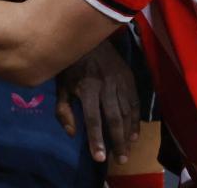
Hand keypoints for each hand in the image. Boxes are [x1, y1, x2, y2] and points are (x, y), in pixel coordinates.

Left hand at [55, 41, 138, 164]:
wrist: (90, 36)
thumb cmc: (72, 64)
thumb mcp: (61, 85)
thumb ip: (63, 110)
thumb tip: (72, 133)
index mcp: (88, 87)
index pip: (93, 119)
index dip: (97, 139)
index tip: (100, 158)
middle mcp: (107, 85)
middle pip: (114, 118)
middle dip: (118, 141)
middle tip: (120, 160)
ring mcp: (121, 81)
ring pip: (127, 112)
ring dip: (128, 134)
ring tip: (126, 151)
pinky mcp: (130, 77)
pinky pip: (135, 102)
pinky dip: (136, 120)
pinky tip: (134, 134)